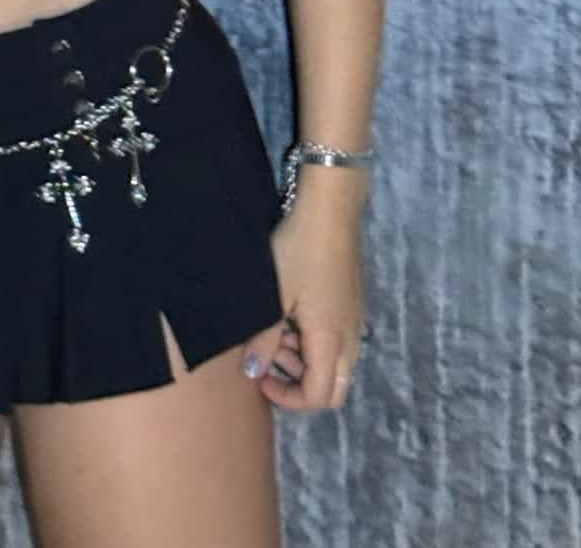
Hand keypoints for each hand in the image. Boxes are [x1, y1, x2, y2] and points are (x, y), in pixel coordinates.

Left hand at [239, 200, 366, 412]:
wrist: (329, 211)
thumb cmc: (298, 251)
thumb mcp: (274, 296)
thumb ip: (264, 339)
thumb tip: (254, 373)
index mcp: (331, 340)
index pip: (320, 397)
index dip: (289, 399)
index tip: (261, 378)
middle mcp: (350, 337)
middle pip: (334, 386)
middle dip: (299, 382)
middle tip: (270, 355)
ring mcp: (355, 319)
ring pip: (336, 362)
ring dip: (305, 358)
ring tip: (277, 328)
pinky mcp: (353, 303)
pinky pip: (338, 339)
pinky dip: (314, 339)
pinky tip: (292, 312)